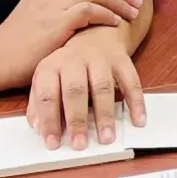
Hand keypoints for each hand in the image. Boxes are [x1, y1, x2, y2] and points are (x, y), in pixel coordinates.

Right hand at [0, 0, 142, 88]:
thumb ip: (56, 6)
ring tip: (132, 13)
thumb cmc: (17, 43)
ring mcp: (54, 1)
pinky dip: (107, 14)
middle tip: (135, 1)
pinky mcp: (58, 19)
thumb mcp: (35, 14)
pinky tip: (115, 23)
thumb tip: (81, 9)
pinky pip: (92, 9)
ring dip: (120, 1)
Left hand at [28, 24, 145, 150]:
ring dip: (105, 115)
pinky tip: (138, 120)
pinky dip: (136, 102)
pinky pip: (131, 81)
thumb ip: (39, 103)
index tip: (53, 144)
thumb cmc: (68, 66)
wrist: (95, 33)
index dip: (49, 120)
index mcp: (51, 66)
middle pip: (75, 91)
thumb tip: (38, 128)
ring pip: (102, 87)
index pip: (47, 95)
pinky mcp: (121, 59)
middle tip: (80, 144)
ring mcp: (100, 58)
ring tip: (107, 138)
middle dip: (77, 120)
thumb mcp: (48, 78)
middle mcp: (74, 60)